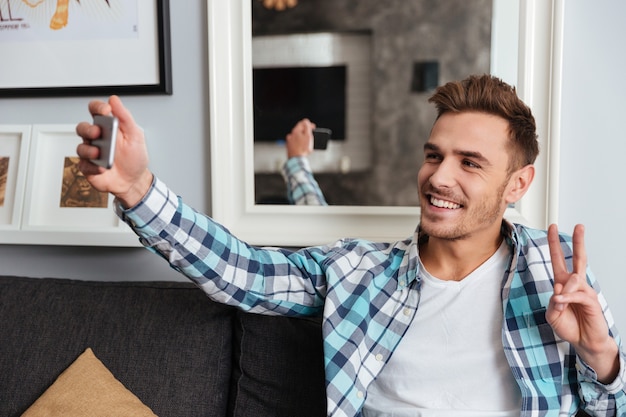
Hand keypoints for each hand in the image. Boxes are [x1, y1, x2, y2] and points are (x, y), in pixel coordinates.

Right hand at [75, 95, 152, 207]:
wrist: (134, 181)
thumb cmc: (134, 157)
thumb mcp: (135, 135)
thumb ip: (125, 117)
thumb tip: (114, 100)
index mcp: (107, 127)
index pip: (96, 111)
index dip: (97, 107)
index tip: (105, 109)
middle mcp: (97, 139)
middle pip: (83, 128)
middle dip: (88, 129)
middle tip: (98, 133)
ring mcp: (91, 153)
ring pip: (80, 147)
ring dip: (89, 150)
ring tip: (100, 154)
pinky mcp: (88, 168)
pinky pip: (84, 165)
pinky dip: (93, 167)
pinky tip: (103, 168)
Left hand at [286, 118, 315, 157]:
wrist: (296, 159)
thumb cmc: (303, 148)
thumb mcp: (308, 136)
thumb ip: (307, 127)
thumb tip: (306, 121)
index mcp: (295, 131)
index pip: (302, 123)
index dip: (309, 124)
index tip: (314, 127)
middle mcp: (291, 135)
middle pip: (299, 130)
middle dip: (306, 131)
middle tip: (312, 134)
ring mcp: (289, 141)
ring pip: (297, 136)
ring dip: (303, 137)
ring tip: (308, 141)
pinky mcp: (289, 147)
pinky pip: (295, 142)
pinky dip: (300, 142)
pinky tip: (303, 146)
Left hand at [546, 223, 618, 382]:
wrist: (583, 341)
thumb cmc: (569, 326)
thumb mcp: (552, 314)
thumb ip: (552, 302)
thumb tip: (560, 290)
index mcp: (563, 283)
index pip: (558, 259)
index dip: (554, 244)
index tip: (552, 228)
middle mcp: (575, 284)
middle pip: (578, 258)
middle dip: (578, 241)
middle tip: (579, 226)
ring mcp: (585, 291)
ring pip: (573, 279)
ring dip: (562, 293)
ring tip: (560, 305)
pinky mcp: (592, 300)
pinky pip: (577, 294)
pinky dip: (567, 298)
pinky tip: (561, 302)